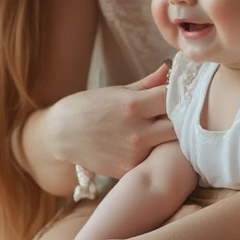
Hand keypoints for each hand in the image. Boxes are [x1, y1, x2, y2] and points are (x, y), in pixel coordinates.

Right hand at [46, 62, 174, 179]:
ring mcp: (134, 153)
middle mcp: (137, 131)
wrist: (60, 135)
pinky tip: (144, 147)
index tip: (177, 96)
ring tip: (159, 131)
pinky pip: (151, 160)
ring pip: (168, 145)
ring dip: (168, 138)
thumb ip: (146, 84)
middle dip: (179, 119)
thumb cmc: (87, 108)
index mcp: (134, 105)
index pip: (173, 98)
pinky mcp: (128, 170)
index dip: (178, 96)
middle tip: (174, 116)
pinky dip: (152, 153)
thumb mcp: (116, 92)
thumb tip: (169, 70)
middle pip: (179, 126)